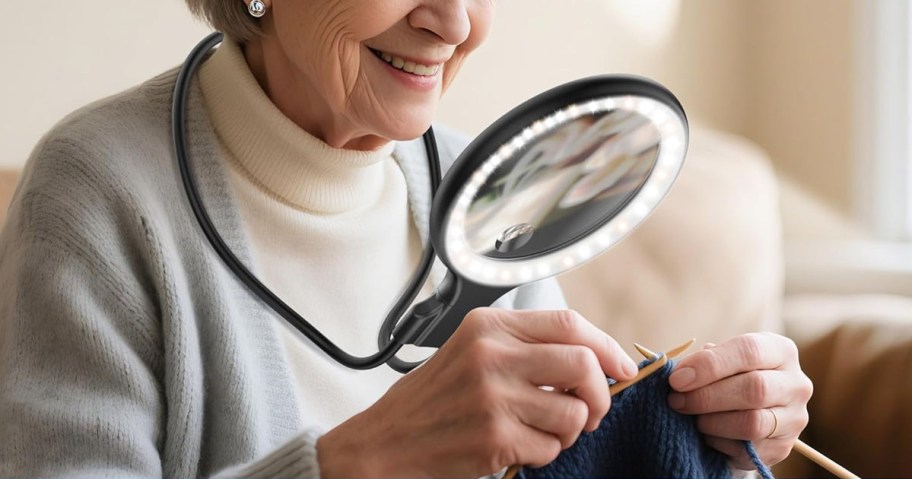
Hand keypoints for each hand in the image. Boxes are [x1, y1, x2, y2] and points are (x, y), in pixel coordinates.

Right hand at [317, 308, 638, 477]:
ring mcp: (493, 397)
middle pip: (582, 364)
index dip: (606, 347)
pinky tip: (517, 447)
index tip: (621, 368)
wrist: (386, 441)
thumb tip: (595, 358)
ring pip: (575, 413)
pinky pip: (552, 447)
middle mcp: (492, 355)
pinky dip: (545, 453)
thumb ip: (525, 346)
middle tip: (591, 411)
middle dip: (601, 394)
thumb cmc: (432, 398)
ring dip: (570, 430)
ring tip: (542, 431)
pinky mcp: (494, 437)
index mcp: (488, 326)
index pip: (569, 324)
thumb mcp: (472, 350)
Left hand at [666, 333, 813, 469]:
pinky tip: (707, 433)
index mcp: (780, 350)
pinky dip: (719, 442)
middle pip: (754, 389)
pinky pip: (748, 449)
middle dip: (706, 396)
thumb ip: (702, 361)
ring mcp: (794, 419)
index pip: (749, 351)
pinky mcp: (783, 448)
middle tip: (676, 400)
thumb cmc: (728, 374)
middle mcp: (796, 384)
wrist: (746, 407)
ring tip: (692, 417)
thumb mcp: (719, 357)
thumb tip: (680, 375)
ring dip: (712, 422)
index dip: (709, 365)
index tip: (677, 378)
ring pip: (752, 423)